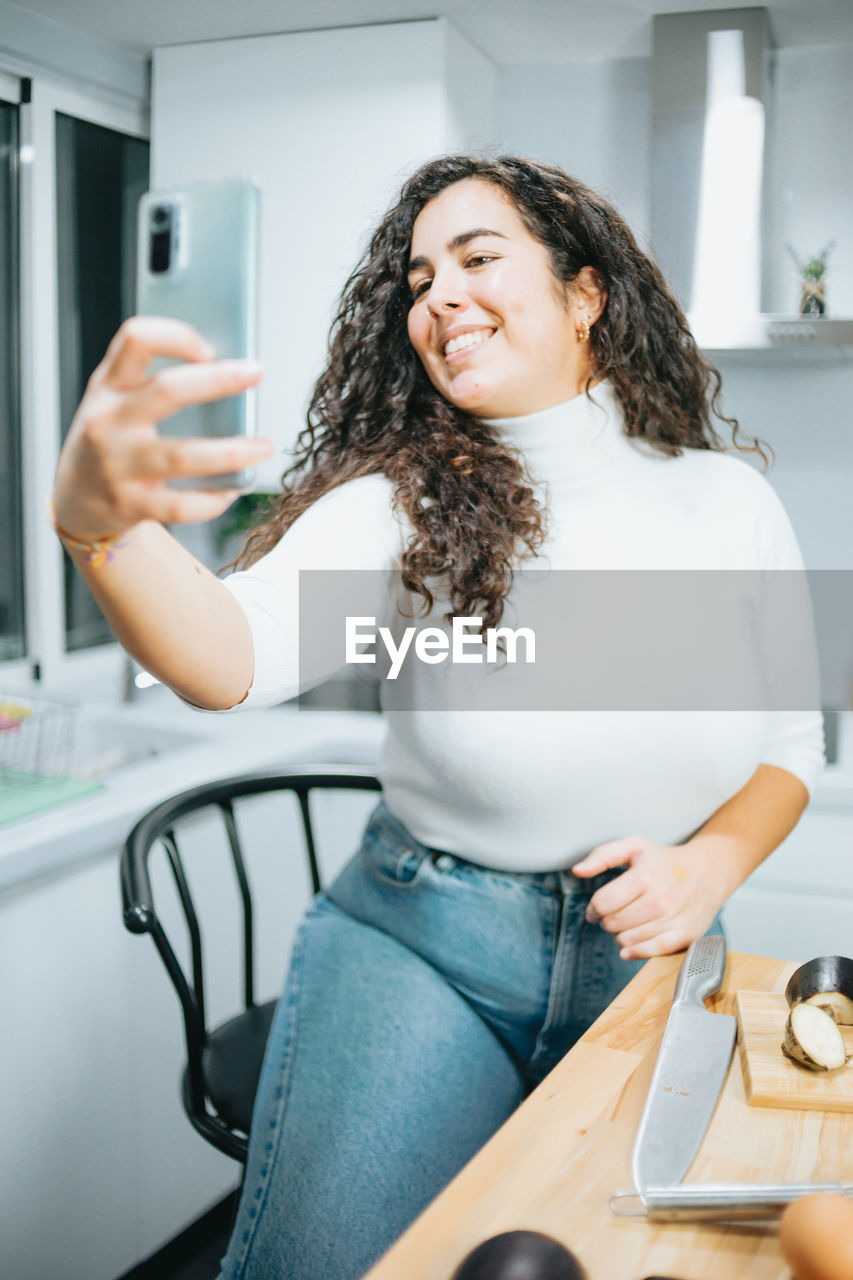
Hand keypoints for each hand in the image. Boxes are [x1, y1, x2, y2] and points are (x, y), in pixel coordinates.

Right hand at [53, 316, 272, 542]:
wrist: (74, 499)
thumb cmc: (108, 441)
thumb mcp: (113, 401)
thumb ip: (150, 382)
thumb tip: (226, 373)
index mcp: (107, 388)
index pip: (135, 340)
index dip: (176, 336)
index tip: (209, 349)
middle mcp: (108, 422)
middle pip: (167, 391)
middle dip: (219, 380)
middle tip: (256, 374)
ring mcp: (118, 465)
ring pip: (184, 455)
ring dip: (233, 451)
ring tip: (263, 448)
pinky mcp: (130, 505)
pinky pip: (183, 505)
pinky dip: (214, 499)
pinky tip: (231, 490)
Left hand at [571, 835, 727, 959]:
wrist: (708, 870)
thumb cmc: (666, 860)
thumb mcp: (634, 846)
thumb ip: (603, 855)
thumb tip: (578, 870)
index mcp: (645, 875)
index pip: (603, 903)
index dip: (593, 909)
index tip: (595, 909)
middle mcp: (660, 899)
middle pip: (613, 923)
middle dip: (607, 920)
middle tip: (614, 914)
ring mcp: (674, 918)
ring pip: (628, 940)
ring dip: (620, 934)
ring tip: (628, 922)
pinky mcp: (687, 933)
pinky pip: (652, 951)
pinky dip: (635, 952)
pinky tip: (628, 947)